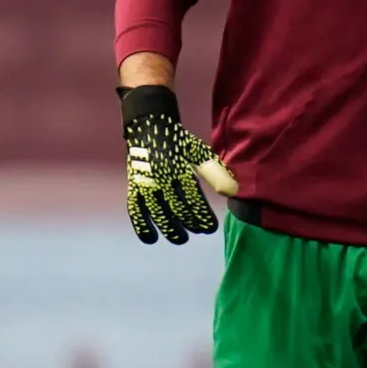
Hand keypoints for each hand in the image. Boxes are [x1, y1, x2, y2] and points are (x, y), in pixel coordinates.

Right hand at [121, 85, 235, 244]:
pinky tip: (151, 239)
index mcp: (179, 169)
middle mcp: (161, 178)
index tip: (211, 228)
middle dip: (189, 223)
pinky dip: (142, 226)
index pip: (193, 199)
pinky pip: (135, 210)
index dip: (202, 216)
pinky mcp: (134, 187)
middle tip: (199, 232)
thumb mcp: (199, 153)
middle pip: (176, 208)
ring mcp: (145, 183)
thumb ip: (215, 172)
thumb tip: (233, 191)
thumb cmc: (180, 143)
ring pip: (157, 212)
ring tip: (182, 239)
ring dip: (169, 228)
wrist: (149, 128)